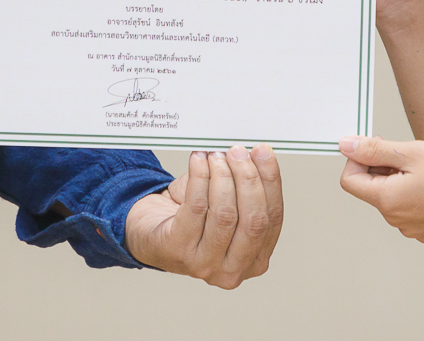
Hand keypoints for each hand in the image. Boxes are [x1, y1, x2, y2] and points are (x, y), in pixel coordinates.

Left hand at [124, 145, 283, 287]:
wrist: (150, 232)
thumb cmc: (192, 218)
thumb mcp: (228, 205)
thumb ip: (245, 187)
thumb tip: (256, 153)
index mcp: (256, 260)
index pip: (273, 218)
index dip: (270, 182)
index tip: (263, 152)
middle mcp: (234, 270)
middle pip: (253, 220)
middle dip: (248, 179)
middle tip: (238, 151)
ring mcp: (206, 265)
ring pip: (225, 214)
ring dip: (222, 176)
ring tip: (215, 155)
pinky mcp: (179, 251)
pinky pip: (196, 207)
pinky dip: (200, 177)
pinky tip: (198, 161)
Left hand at [338, 135, 423, 244]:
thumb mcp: (413, 152)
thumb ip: (374, 150)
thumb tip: (345, 145)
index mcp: (388, 201)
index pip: (350, 179)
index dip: (359, 158)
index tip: (381, 146)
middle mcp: (396, 220)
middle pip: (371, 188)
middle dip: (383, 167)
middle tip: (412, 154)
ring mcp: (412, 228)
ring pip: (391, 196)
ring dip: (400, 178)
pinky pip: (409, 207)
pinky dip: (415, 192)